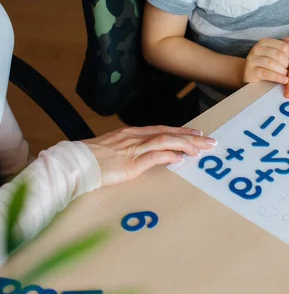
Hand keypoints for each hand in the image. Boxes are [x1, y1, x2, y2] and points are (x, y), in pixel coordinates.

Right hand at [83, 126, 215, 186]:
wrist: (73, 164)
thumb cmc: (90, 159)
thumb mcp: (114, 149)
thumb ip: (131, 149)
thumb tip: (147, 154)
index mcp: (131, 133)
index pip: (163, 129)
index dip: (182, 131)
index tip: (197, 134)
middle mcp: (135, 137)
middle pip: (169, 133)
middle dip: (192, 138)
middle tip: (210, 142)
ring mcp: (133, 149)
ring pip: (165, 141)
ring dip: (185, 145)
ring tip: (200, 151)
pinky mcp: (130, 164)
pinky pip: (154, 156)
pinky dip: (169, 156)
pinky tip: (180, 159)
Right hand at [243, 38, 288, 84]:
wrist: (249, 73)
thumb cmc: (265, 62)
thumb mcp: (274, 52)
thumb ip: (284, 46)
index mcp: (264, 42)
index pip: (283, 46)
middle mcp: (256, 49)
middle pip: (278, 54)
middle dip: (287, 63)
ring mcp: (252, 60)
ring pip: (271, 63)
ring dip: (283, 70)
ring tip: (288, 75)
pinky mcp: (250, 71)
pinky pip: (266, 74)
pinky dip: (277, 77)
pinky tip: (284, 80)